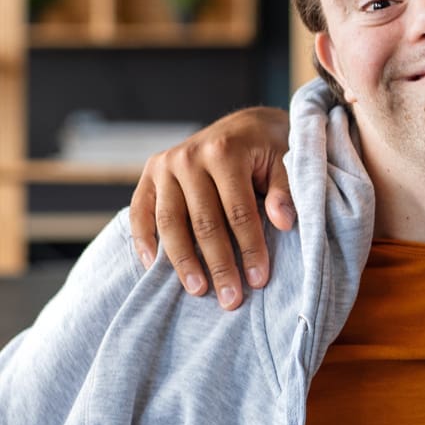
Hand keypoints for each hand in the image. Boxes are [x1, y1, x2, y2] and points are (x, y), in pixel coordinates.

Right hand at [129, 107, 294, 309]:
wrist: (245, 125)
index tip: (259, 280)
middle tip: (231, 299)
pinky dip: (144, 241)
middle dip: (219, 264)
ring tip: (198, 291)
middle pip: (203, 222)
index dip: (250, 248)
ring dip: (182, 262)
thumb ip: (284, 190)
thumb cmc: (269, 149)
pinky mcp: (149, 174)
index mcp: (224, 152)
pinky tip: (155, 269)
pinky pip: (140, 212)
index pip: (238, 212)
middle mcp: (189, 157)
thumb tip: (283, 222)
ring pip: (170, 222)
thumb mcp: (285, 161)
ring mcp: (164, 165)